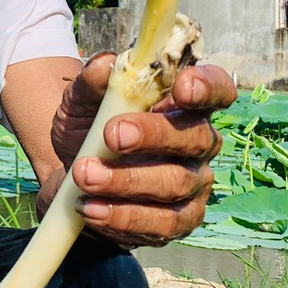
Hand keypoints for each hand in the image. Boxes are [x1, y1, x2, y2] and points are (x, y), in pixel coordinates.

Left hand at [44, 54, 234, 247]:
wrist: (70, 179)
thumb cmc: (88, 130)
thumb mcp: (80, 103)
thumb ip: (91, 83)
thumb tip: (104, 64)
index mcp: (182, 104)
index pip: (216, 89)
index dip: (208, 86)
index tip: (182, 86)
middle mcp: (198, 143)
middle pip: (194, 137)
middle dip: (153, 136)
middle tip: (111, 135)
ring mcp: (193, 184)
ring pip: (173, 182)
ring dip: (125, 180)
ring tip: (83, 174)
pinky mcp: (180, 221)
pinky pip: (160, 223)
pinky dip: (121, 216)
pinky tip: (90, 207)